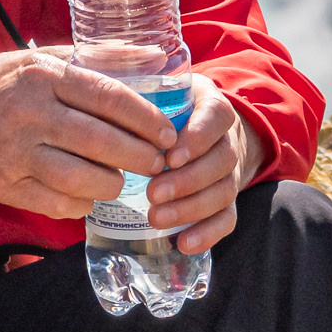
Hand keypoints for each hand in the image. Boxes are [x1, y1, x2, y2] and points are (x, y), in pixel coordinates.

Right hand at [0, 50, 176, 218]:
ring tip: (123, 177)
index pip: (107, 97)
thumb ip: (97, 58)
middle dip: (140, 156)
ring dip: (114, 183)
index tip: (167, 132)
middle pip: (101, 142)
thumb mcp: (39, 58)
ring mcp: (14, 155)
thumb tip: (156, 56)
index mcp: (41, 76)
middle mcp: (28, 114)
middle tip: (158, 161)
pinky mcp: (5, 187)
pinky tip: (89, 193)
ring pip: (83, 180)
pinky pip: (59, 204)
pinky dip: (83, 203)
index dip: (145, 118)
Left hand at [143, 75, 263, 253]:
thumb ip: (138, 92)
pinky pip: (227, 219)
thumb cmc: (168, 112)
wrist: (203, 135)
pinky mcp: (227, 201)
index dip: (197, 138)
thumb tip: (102, 87)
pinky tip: (184, 243)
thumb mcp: (160, 92)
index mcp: (211, 108)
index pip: (216, 118)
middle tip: (153, 193)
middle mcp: (226, 141)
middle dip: (187, 180)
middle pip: (221, 160)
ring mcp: (230, 173)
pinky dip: (208, 233)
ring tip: (157, 219)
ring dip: (191, 208)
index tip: (169, 156)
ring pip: (224, 192)